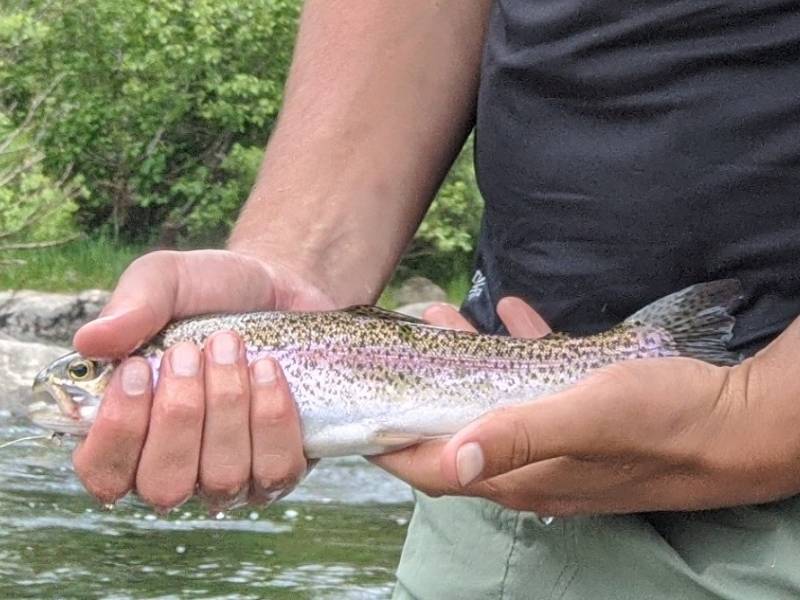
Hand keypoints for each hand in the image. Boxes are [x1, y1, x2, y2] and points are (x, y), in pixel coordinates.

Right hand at [72, 250, 332, 510]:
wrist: (279, 288)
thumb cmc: (211, 294)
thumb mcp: (166, 281)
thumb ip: (131, 307)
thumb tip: (89, 342)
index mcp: (130, 434)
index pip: (103, 474)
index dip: (118, 431)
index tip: (137, 368)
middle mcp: (177, 469)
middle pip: (164, 486)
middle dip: (180, 412)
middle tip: (191, 351)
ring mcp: (231, 476)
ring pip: (222, 478)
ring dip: (228, 405)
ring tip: (233, 349)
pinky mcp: (282, 468)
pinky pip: (277, 469)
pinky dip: (272, 417)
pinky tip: (270, 371)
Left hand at [373, 299, 799, 515]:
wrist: (742, 424)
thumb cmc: (665, 422)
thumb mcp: (589, 418)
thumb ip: (519, 437)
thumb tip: (449, 462)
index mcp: (524, 477)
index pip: (437, 470)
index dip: (394, 445)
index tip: (361, 414)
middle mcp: (534, 467)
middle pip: (459, 431)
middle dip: (424, 392)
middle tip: (403, 345)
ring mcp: (560, 444)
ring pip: (497, 404)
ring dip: (469, 364)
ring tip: (446, 317)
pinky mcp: (586, 419)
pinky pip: (539, 387)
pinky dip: (520, 354)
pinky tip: (515, 318)